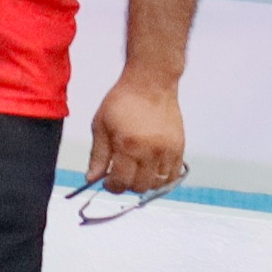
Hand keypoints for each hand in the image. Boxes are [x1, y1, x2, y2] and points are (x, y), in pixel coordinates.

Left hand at [86, 71, 185, 193]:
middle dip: (126, 185)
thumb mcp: (101, 125)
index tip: (107, 182)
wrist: (150, 84)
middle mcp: (150, 151)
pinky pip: (173, 176)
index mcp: (128, 145)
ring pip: (157, 185)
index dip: (111, 186)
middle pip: (139, 187)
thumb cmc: (123, 101)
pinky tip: (151, 169)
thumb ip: (97, 155)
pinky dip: (162, 179)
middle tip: (120, 174)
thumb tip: (91, 179)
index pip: (121, 182)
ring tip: (135, 170)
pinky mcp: (179, 148)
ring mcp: (168, 151)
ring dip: (144, 183)